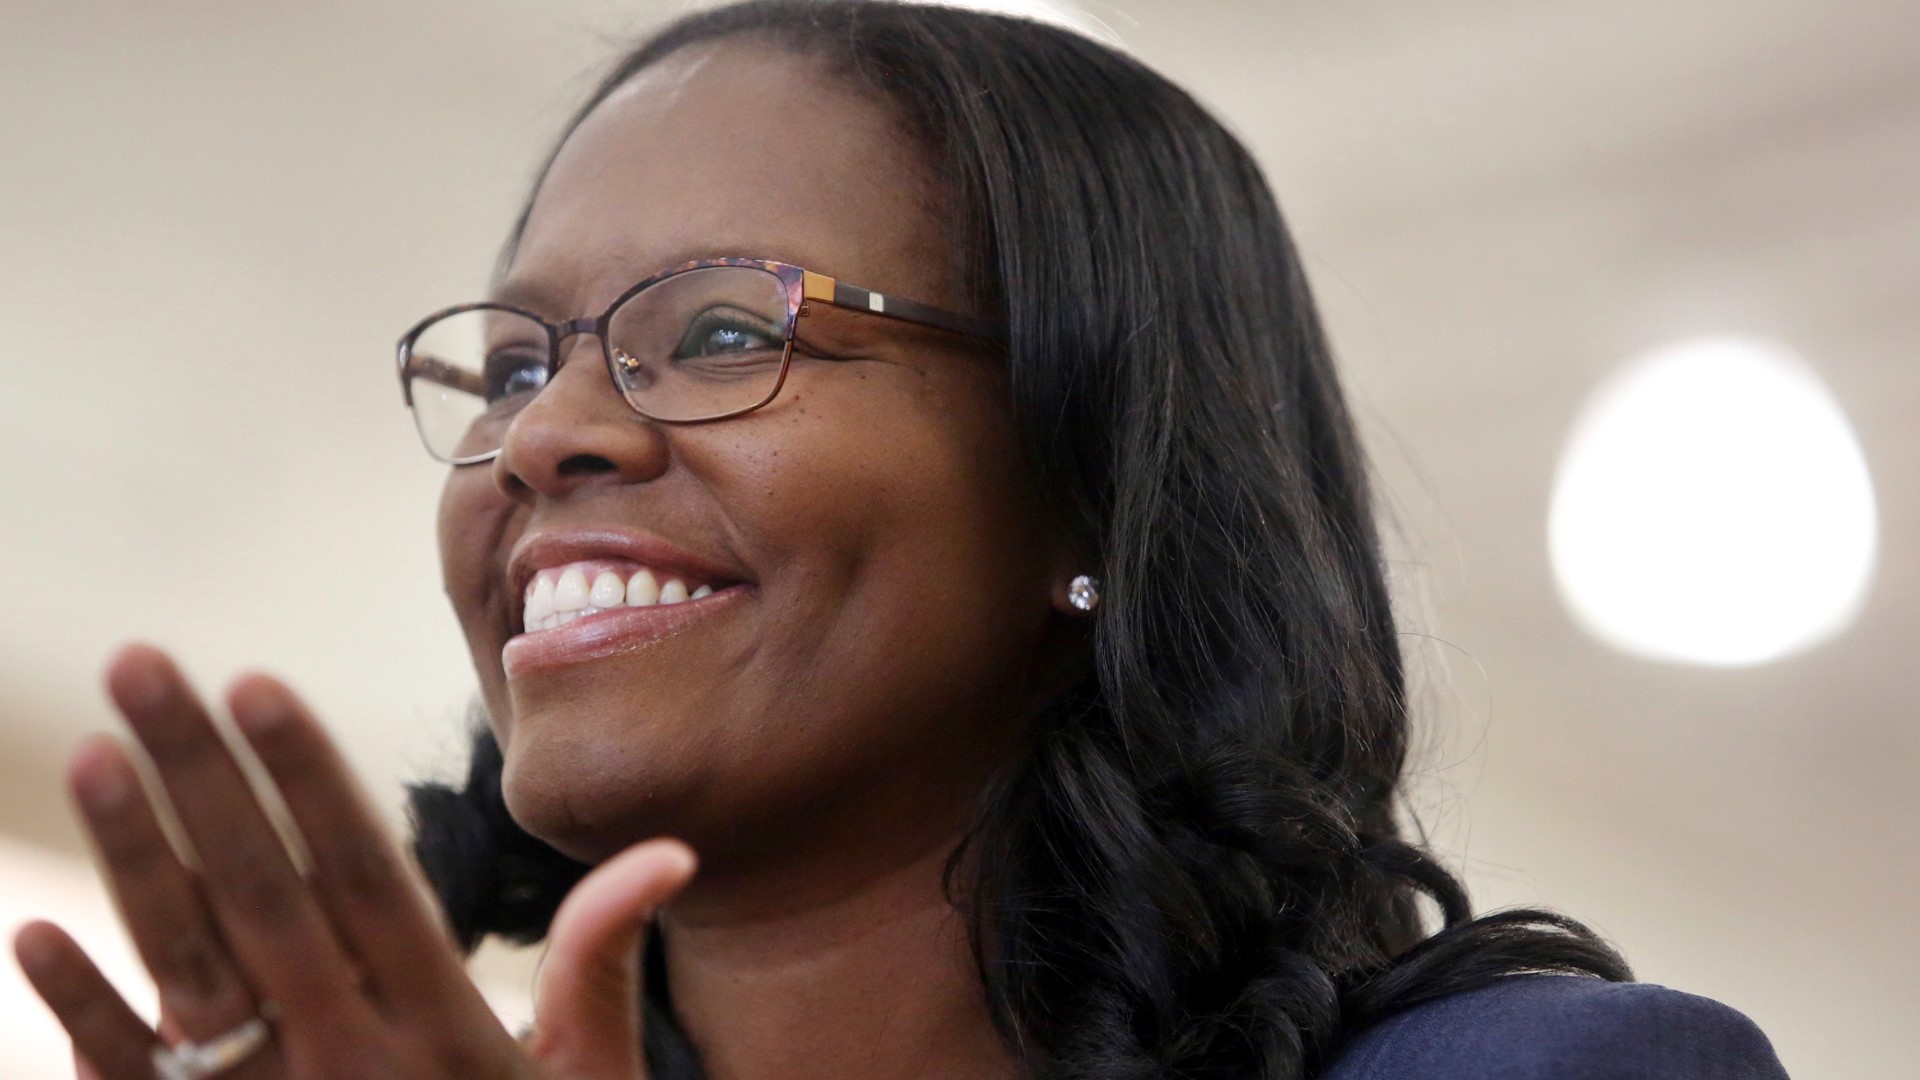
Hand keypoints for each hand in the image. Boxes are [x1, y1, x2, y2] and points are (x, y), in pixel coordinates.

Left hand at [12, 644, 696, 1079]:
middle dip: (199, 774)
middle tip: (139, 664)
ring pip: (190, 970)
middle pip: (259, 895)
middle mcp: (345, 1058)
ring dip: (134, 861)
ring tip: (92, 753)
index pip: (358, 874)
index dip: (305, 778)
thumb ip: (601, 967)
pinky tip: (38, 933)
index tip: (255, 681)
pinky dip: (84, 1015)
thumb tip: (665, 853)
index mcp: (440, 1027)